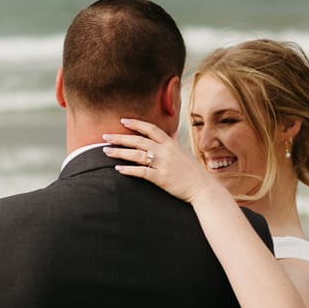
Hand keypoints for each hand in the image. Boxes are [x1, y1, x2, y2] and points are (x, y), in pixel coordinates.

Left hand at [102, 118, 221, 204]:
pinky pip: (141, 172)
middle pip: (139, 140)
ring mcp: (163, 164)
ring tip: (106, 151)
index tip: (123, 120)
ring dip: (119, 152)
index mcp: (171, 143)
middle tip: (105, 136)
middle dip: (120, 137)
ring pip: (137, 155)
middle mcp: (166, 151)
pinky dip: (128, 170)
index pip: (151, 129)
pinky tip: (117, 169)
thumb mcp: (184, 153)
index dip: (136, 124)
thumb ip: (174, 143)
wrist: (202, 188)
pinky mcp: (160, 178)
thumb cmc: (192, 171)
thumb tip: (171, 133)